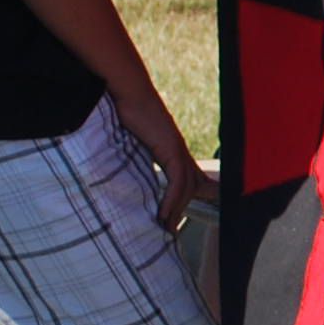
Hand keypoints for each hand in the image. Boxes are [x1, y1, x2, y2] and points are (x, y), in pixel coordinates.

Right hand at [116, 85, 205, 228]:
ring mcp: (178, 149)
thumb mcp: (132, 139)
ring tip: (165, 230)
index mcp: (173, 149)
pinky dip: (171, 200)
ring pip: (186, 187)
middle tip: (173, 233)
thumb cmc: (126, 111)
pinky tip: (164, 215)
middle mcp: (180, 150)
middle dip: (188, 209)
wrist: (128, 91)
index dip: (200, 193)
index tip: (195, 211)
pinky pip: (177, 180)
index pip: (193, 176)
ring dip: (175, 211)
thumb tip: (123, 171)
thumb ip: (135, 155)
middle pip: (194, 186)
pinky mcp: (171, 147)